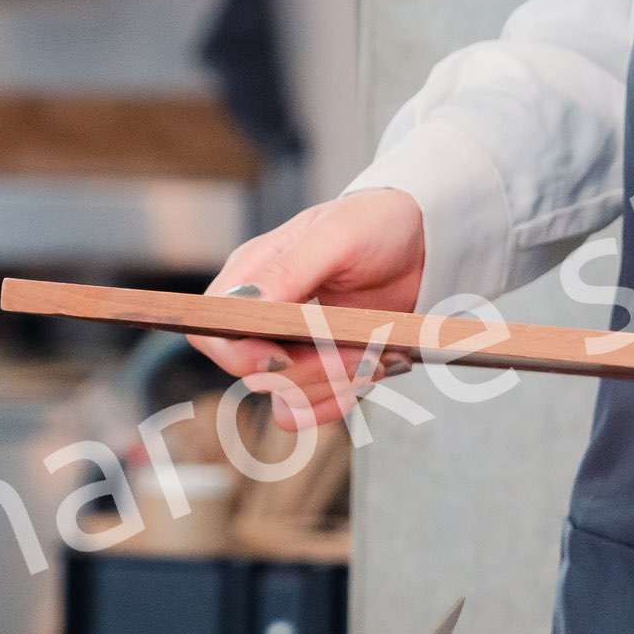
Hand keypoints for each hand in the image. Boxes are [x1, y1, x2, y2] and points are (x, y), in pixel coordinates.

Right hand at [193, 188, 429, 427]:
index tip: (283, 356)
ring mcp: (290, 347)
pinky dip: (342, 399)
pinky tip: (371, 371)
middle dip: (308, 372)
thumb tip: (242, 304)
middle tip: (360, 353)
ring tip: (375, 359)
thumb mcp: (337, 234)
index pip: (211, 332)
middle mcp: (261, 317)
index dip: (238, 355)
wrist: (423, 243)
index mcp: (250, 277)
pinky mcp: (320, 369)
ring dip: (332, 388)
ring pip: (283, 400)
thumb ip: (289, 269)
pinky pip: (310, 410)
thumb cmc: (374, 223)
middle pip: (252, 374)